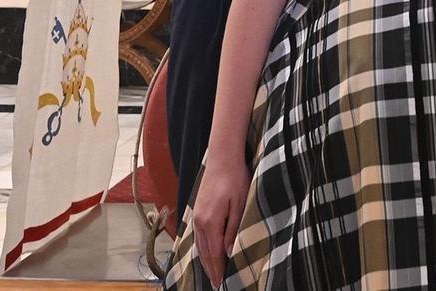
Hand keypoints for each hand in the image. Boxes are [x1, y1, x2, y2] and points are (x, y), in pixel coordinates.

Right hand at [191, 153, 249, 285]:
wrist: (222, 157)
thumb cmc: (235, 179)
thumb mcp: (240, 205)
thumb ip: (233, 229)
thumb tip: (227, 252)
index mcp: (210, 222)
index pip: (214, 254)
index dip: (218, 270)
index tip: (221, 283)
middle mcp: (199, 222)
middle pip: (204, 252)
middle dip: (211, 269)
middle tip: (216, 284)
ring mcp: (196, 216)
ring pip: (199, 245)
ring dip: (205, 260)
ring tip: (212, 273)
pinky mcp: (197, 210)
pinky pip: (198, 236)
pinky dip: (202, 248)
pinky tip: (207, 252)